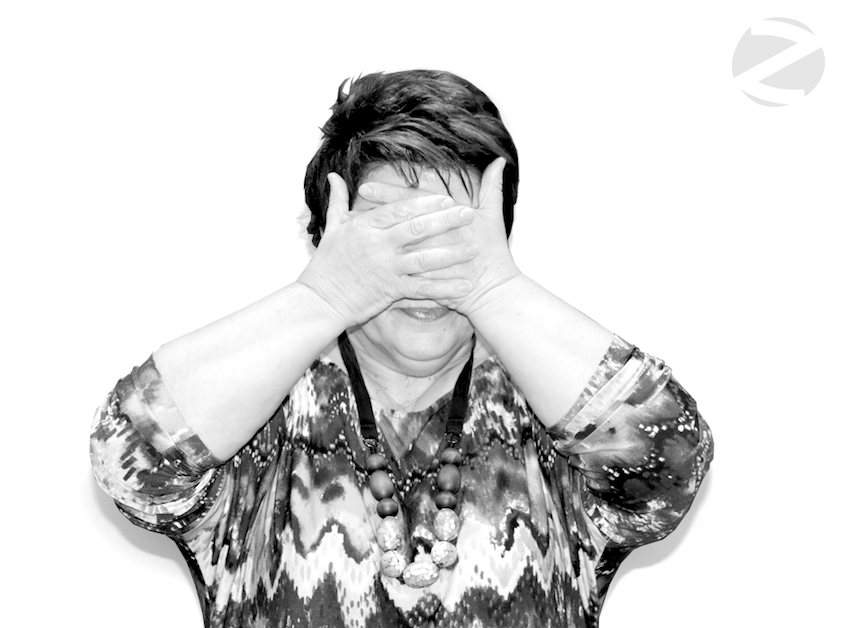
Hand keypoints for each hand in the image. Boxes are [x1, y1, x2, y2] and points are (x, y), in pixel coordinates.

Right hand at [297, 173, 478, 326]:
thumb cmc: (325, 264)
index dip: (426, 204)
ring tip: (474, 249)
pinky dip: (445, 289)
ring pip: (424, 259)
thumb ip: (337, 201)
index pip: (400, 210)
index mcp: (365, 226)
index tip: (447, 199)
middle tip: (469, 215)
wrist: (319, 300)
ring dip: (451, 254)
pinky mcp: (390, 291)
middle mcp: (378, 245)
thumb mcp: (331, 228)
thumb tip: (334, 176)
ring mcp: (386, 269)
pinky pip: (423, 289)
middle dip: (446, 221)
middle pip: (418, 229)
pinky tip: (464, 287)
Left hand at [355, 158, 521, 316]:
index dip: (386, 194)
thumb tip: (500, 160)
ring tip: (346, 236)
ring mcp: (423, 262)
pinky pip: (396, 277)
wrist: (492, 291)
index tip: (364, 187)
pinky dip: (377, 273)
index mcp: (443, 219)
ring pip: (389, 249)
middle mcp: (429, 239)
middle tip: (343, 211)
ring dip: (368, 243)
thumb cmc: (494, 253)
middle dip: (369, 216)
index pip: (409, 202)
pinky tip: (357, 269)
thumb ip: (492, 188)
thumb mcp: (493, 217)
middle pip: (393, 223)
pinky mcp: (420, 282)